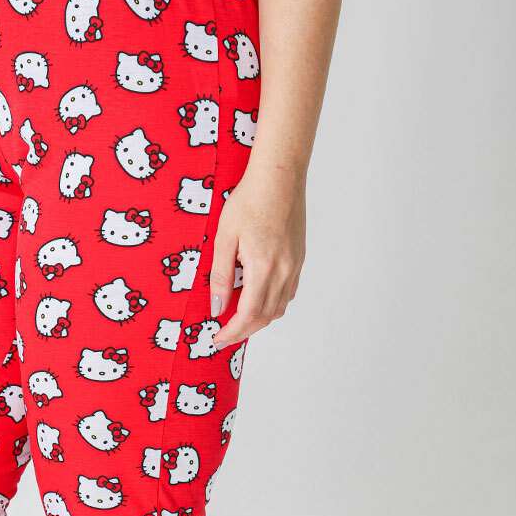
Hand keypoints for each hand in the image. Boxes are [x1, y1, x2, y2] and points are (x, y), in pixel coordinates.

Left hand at [210, 169, 305, 349]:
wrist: (279, 177)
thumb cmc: (249, 200)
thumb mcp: (224, 238)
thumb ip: (220, 276)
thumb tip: (217, 307)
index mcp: (263, 267)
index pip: (248, 314)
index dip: (232, 332)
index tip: (216, 339)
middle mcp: (284, 271)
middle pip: (265, 317)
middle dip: (243, 331)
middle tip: (223, 336)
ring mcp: (295, 266)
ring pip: (278, 308)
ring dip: (258, 321)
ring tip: (238, 322)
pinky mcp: (299, 259)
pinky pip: (288, 293)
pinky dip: (272, 305)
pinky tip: (258, 301)